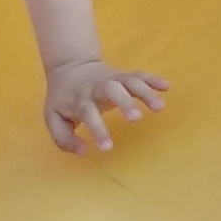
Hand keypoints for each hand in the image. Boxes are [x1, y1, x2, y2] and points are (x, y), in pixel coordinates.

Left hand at [43, 56, 168, 155]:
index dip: (98, 130)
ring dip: (145, 92)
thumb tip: (84, 152)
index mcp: (79, 99)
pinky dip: (153, 79)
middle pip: (112, 90)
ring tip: (160, 107)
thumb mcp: (54, 119)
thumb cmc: (64, 99)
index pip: (88, 113)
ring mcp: (112, 79)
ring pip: (130, 82)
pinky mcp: (123, 75)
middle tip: (136, 120)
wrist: (70, 67)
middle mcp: (97, 87)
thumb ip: (65, 139)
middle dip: (125, 103)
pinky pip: (140, 75)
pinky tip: (166, 87)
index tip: (108, 148)